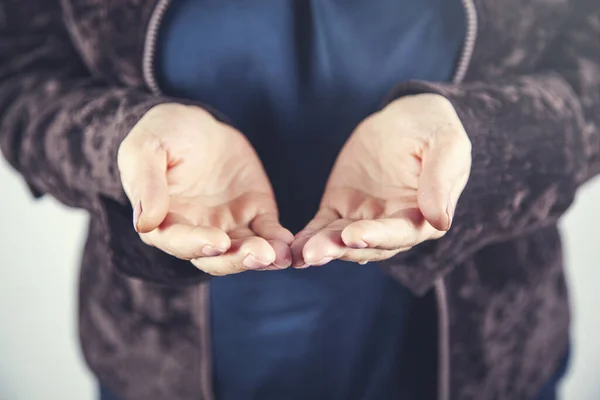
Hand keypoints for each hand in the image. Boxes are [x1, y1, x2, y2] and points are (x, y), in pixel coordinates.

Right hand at [118, 103, 292, 274]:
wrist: (195, 123)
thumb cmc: (162, 134)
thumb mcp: (145, 149)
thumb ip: (146, 184)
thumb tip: (145, 223)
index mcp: (164, 221)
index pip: (179, 242)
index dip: (198, 244)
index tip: (219, 241)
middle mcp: (196, 231)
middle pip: (216, 257)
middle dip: (238, 259)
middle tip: (261, 254)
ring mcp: (227, 225)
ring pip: (244, 250)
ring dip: (262, 256)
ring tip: (279, 254)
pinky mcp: (254, 213)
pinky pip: (268, 232)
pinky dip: (278, 240)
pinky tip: (288, 242)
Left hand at [291, 94, 471, 266]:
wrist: (406, 118)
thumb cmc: (433, 130)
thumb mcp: (447, 146)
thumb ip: (440, 181)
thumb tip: (440, 220)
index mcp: (424, 216)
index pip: (401, 233)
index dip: (378, 236)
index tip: (354, 235)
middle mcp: (393, 225)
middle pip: (368, 244)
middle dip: (342, 249)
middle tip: (316, 253)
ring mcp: (365, 219)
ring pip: (342, 239)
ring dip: (323, 248)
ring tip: (302, 253)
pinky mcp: (341, 208)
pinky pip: (323, 226)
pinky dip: (309, 237)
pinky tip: (293, 248)